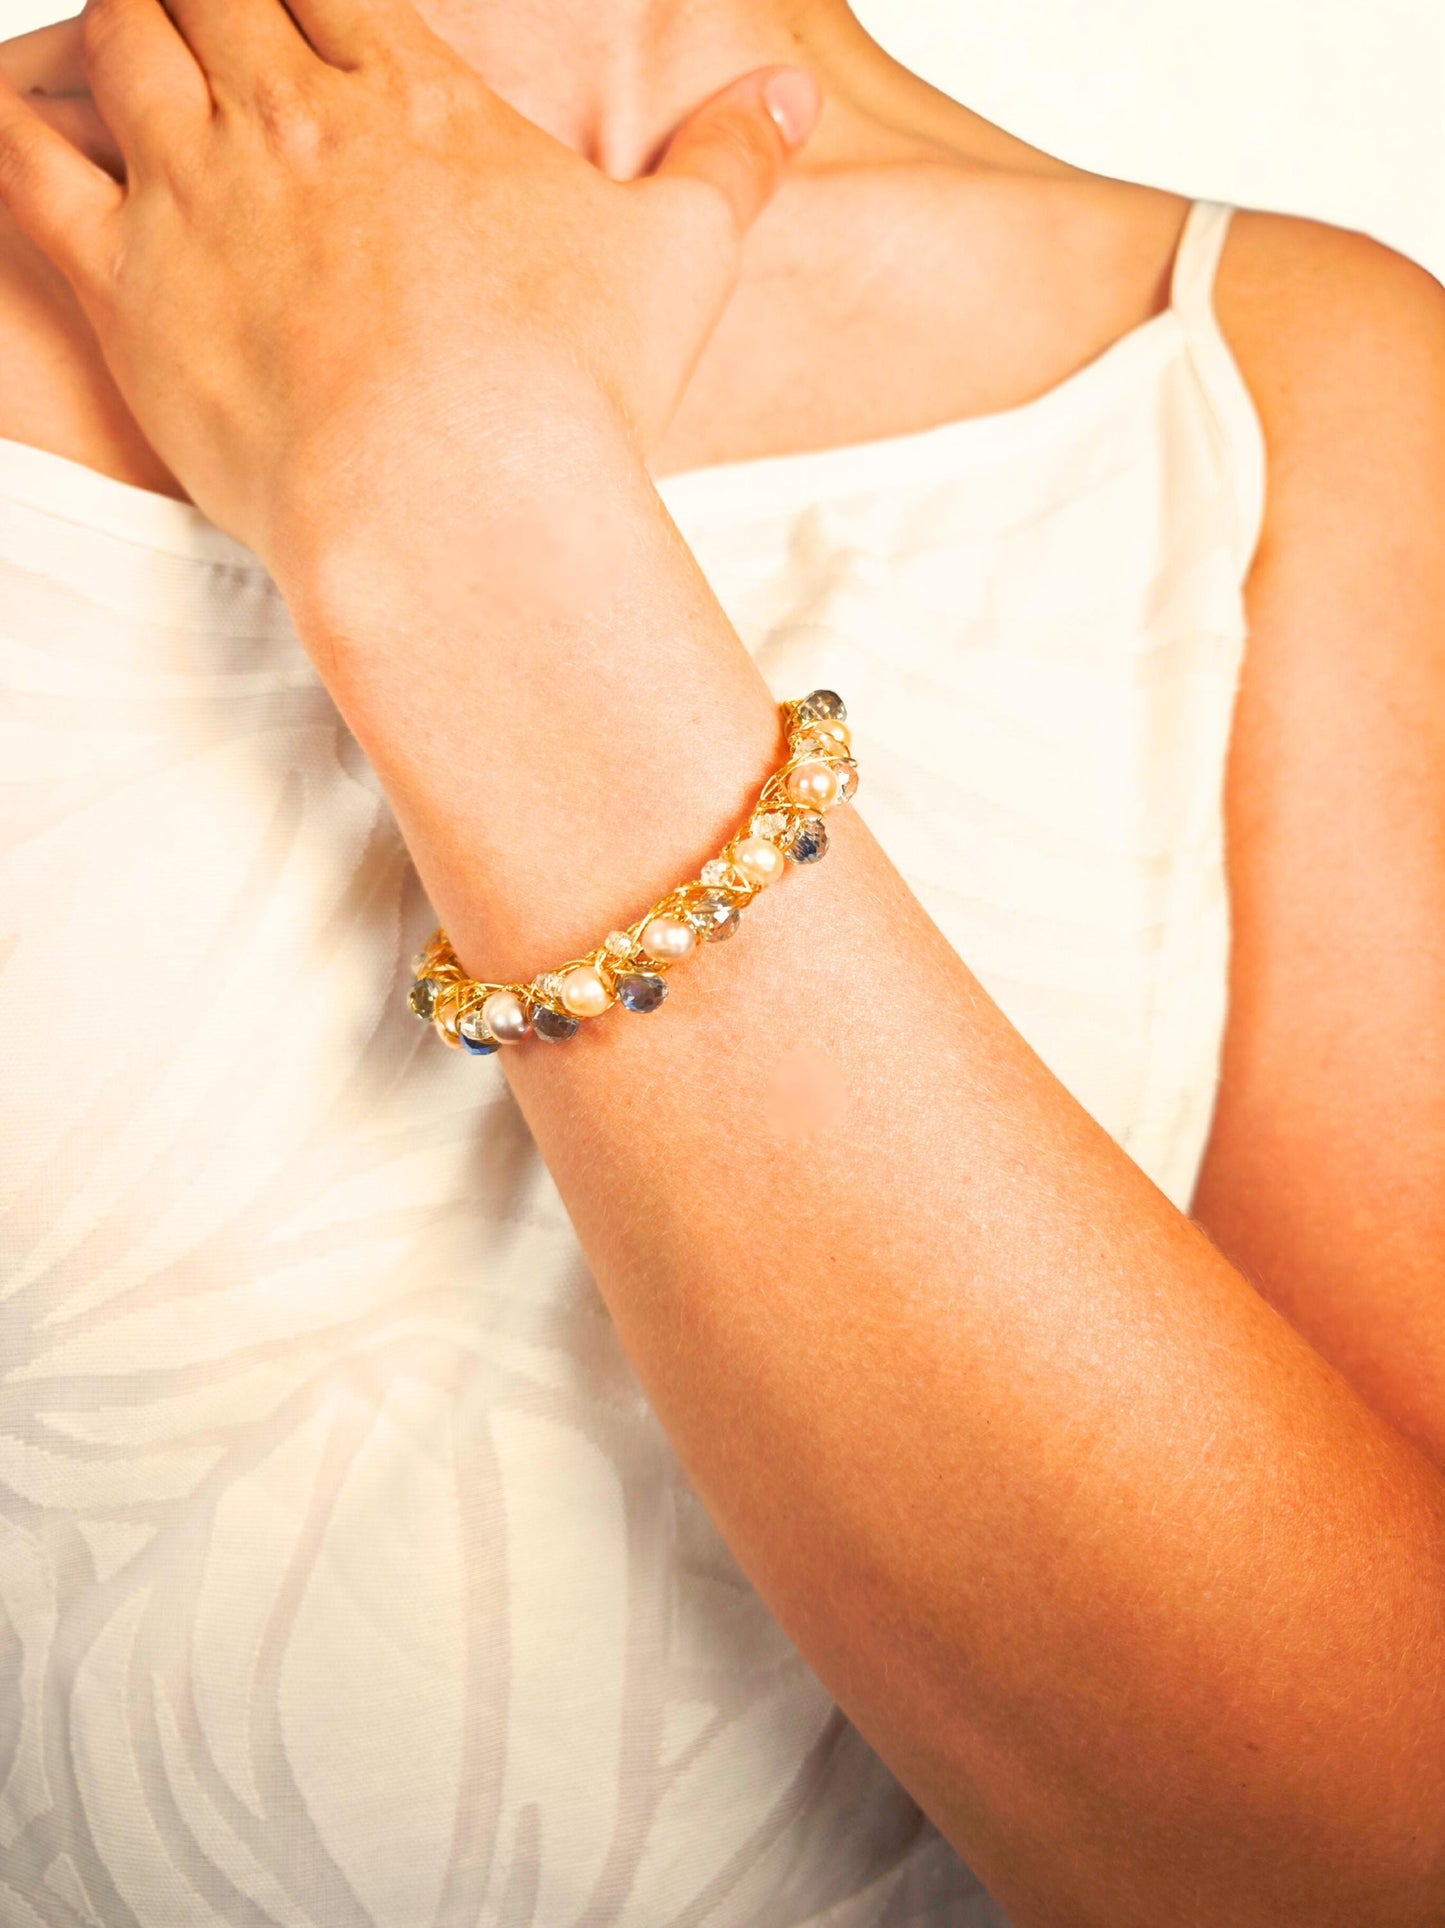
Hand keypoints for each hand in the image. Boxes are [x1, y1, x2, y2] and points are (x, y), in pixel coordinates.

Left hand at [0, 0, 819, 576]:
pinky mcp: (128, 281)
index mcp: (415, 91)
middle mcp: (294, 113)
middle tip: (210, 15)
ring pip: (124, 38)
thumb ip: (732, 164)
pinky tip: (27, 107)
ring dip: (126, 21)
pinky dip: (22, 113)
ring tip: (134, 35)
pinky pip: (33, 156)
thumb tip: (790, 96)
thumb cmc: (573, 395)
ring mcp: (199, 188)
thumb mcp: (683, 263)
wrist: (460, 503)